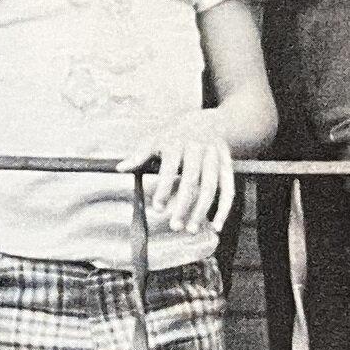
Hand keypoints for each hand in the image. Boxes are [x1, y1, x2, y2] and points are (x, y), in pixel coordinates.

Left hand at [118, 110, 234, 233]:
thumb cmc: (175, 134)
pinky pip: (228, 189)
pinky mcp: (227, 165)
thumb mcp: (155, 138)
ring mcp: (214, 158)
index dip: (163, 189)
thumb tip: (120, 168)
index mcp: (176, 143)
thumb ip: (139, 154)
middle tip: (174, 226)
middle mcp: (197, 150)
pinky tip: (217, 224)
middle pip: (192, 181)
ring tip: (191, 229)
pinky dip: (224, 208)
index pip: (169, 168)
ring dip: (203, 210)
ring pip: (211, 187)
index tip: (157, 208)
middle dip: (183, 205)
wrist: (208, 121)